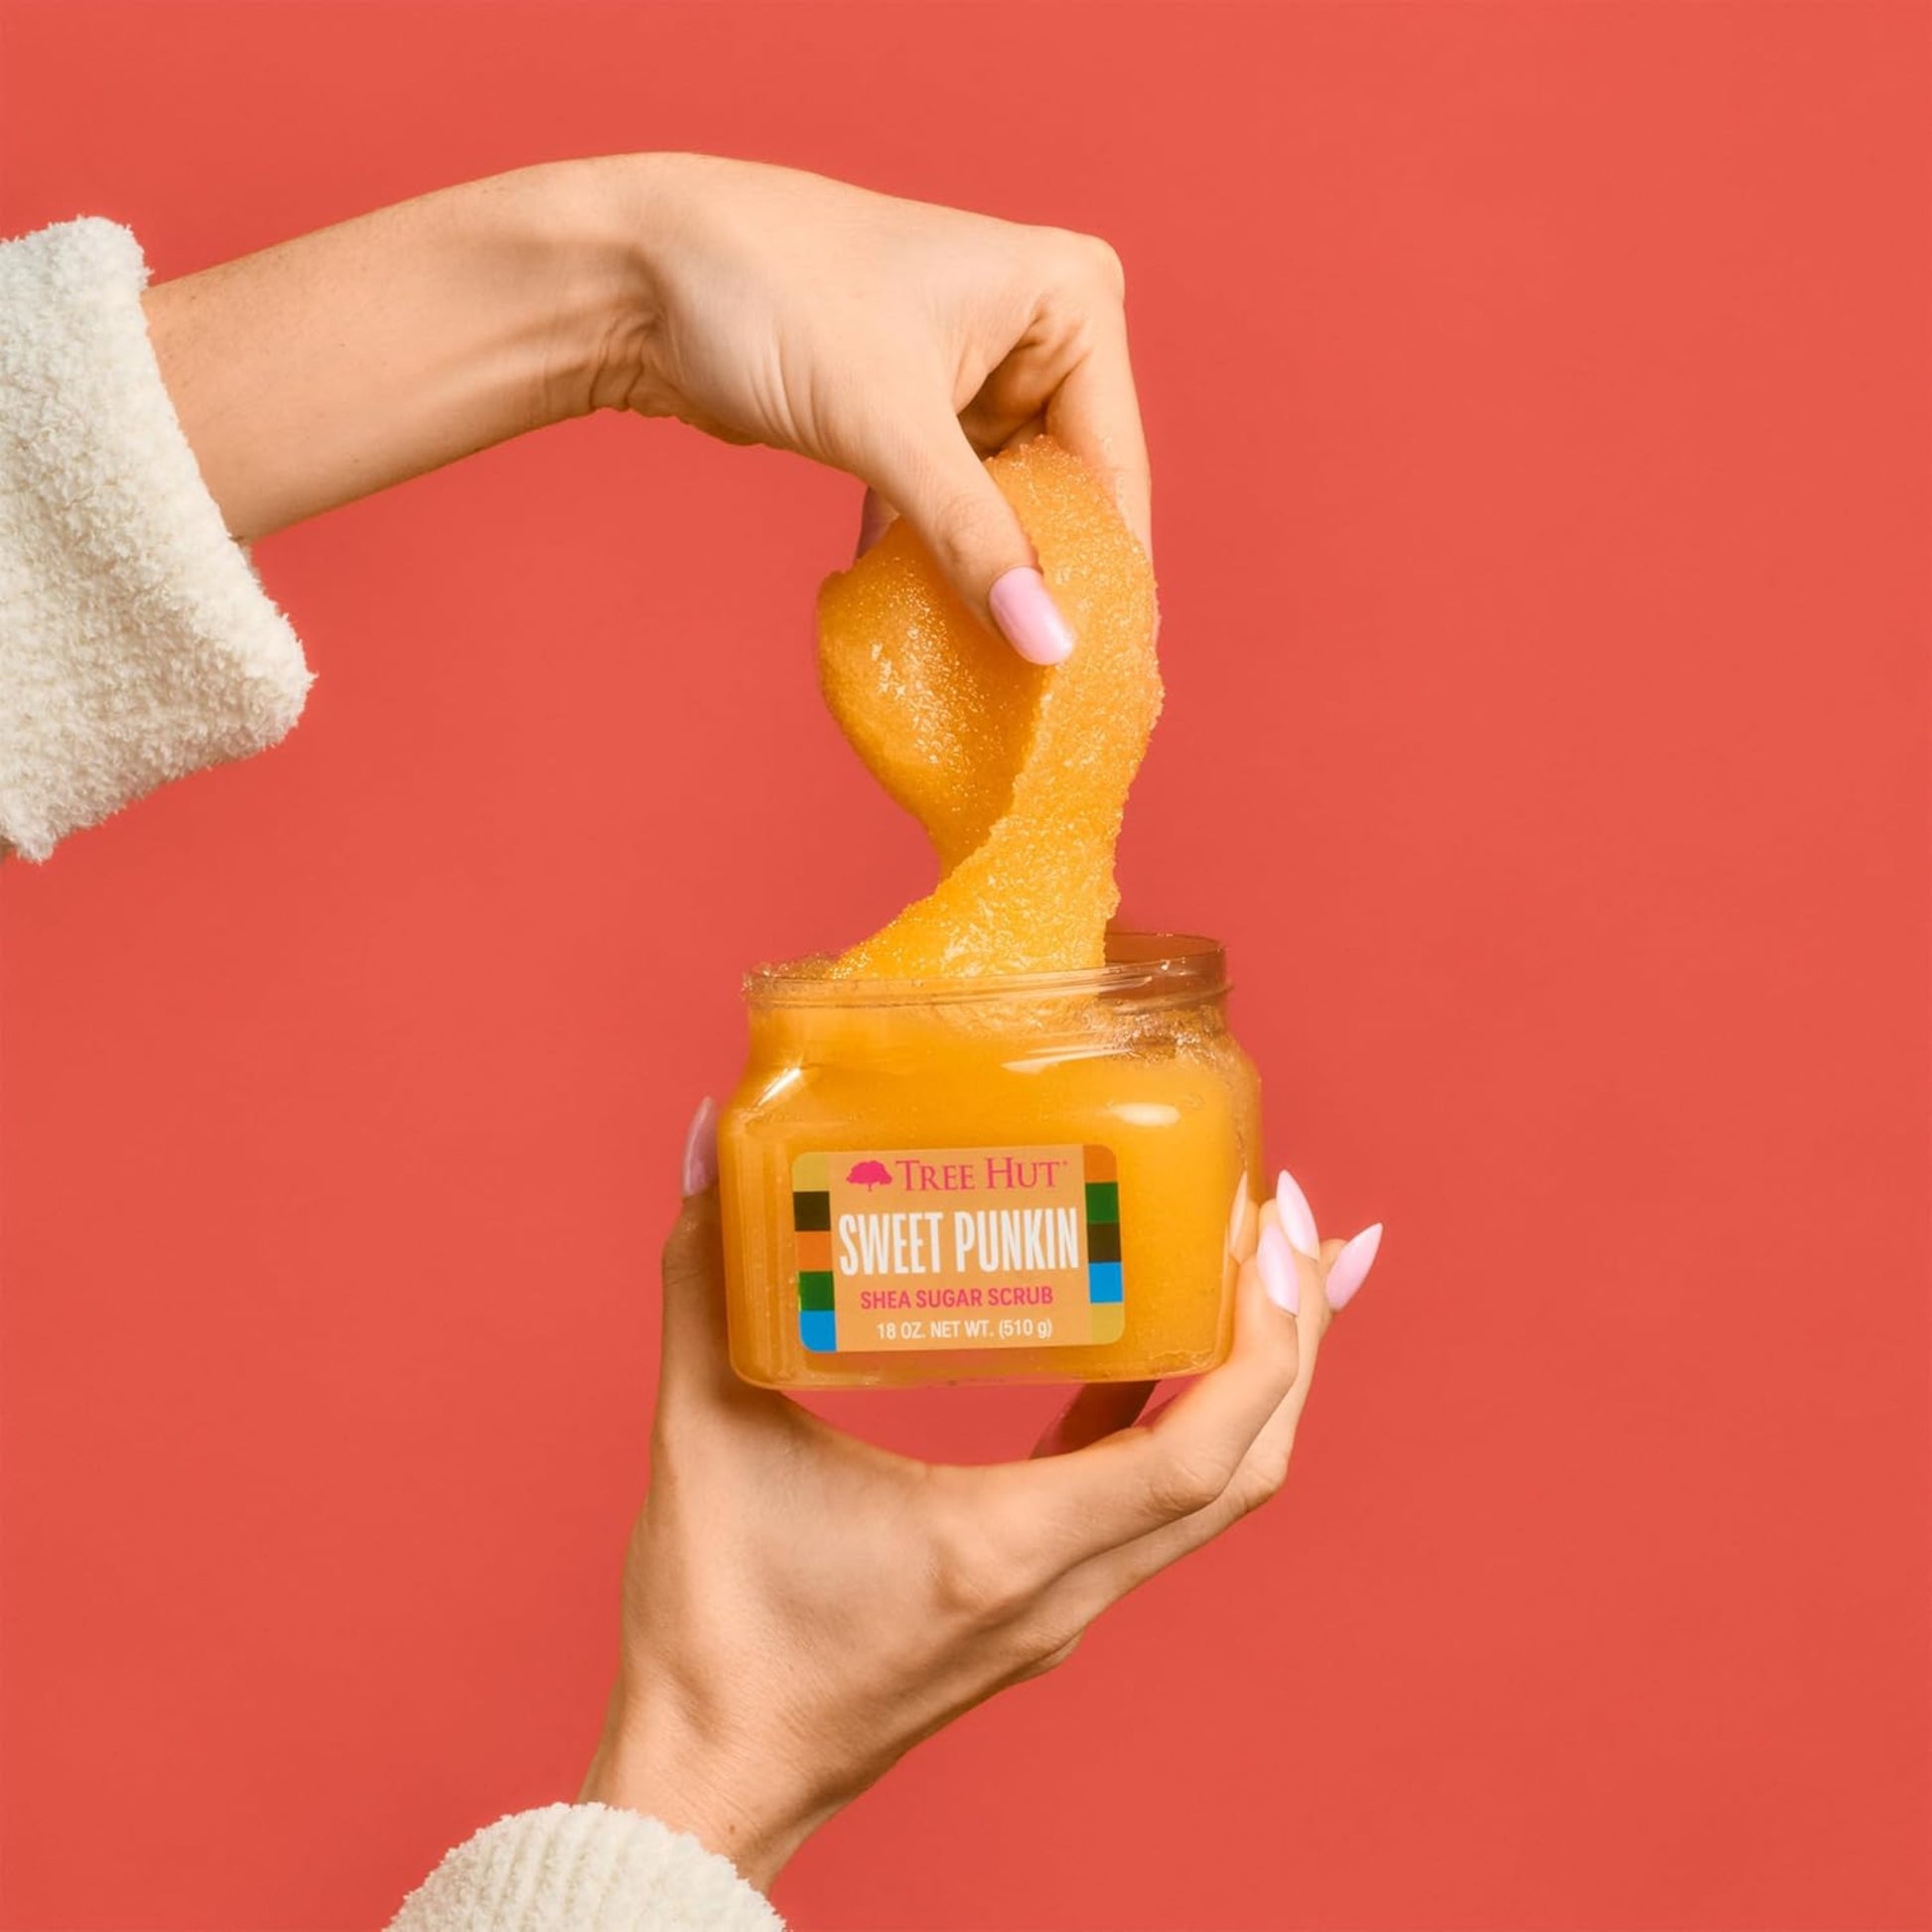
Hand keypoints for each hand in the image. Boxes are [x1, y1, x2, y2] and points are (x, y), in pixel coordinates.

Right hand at [578, 1102, 1381, 1887]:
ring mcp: (1061, 1604)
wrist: (711, 1784)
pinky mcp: (1036, 1603)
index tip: (1273, 1222)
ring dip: (1257, 1380)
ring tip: (1263, 1264)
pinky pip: (1148, 1505)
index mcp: (1006, 1545)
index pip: (1202, 1449)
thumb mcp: (706, 1440)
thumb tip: (703, 1145)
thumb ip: (704, 1287)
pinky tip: (1160, 1343)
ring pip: (1214, 1493)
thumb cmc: (715, 1637)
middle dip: (1295, 1336)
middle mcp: (1064, 1586)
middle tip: (1291, 1214)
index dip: (1266, 1334)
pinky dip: (1182, 1419)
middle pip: (1246, 1466)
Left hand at [606, 154, 1149, 663]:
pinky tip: (924, 631)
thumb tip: (1049, 646)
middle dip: (1047, 588)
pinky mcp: (918, 411)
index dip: (1106, 579)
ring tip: (992, 681)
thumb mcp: (888, 427)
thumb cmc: (772, 298)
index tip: (1099, 681)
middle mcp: (1039, 329)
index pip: (1113, 468)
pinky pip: (949, 507)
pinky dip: (933, 563)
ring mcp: (978, 372)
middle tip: (1048, 699)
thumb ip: (973, 540)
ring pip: (1006, 510)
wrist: (639, 269)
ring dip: (986, 586)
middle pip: (1068, 495)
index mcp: (1071, 299)